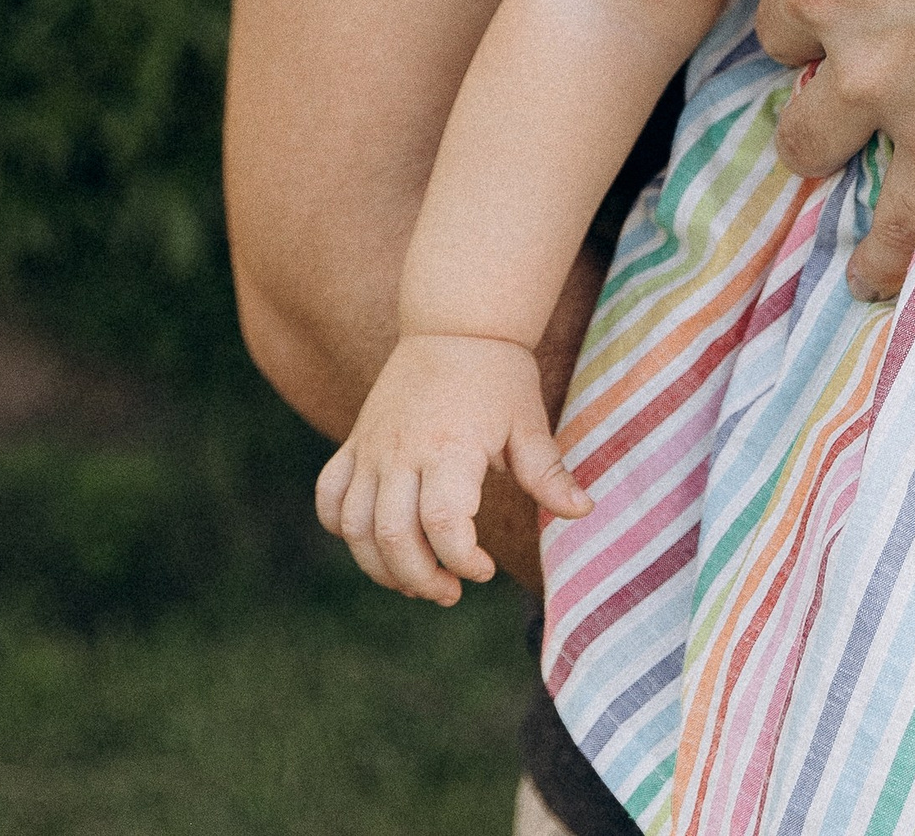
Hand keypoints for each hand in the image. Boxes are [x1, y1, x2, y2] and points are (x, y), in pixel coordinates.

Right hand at [314, 333, 590, 604]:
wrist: (456, 324)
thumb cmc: (499, 376)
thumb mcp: (529, 423)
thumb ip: (548, 474)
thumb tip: (584, 512)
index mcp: (451, 448)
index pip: (444, 525)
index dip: (463, 561)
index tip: (486, 569)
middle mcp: (403, 452)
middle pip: (393, 537)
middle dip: (420, 579)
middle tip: (450, 591)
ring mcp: (372, 448)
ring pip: (355, 527)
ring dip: (380, 567)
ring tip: (414, 580)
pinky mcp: (355, 443)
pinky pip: (330, 496)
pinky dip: (342, 527)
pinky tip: (373, 541)